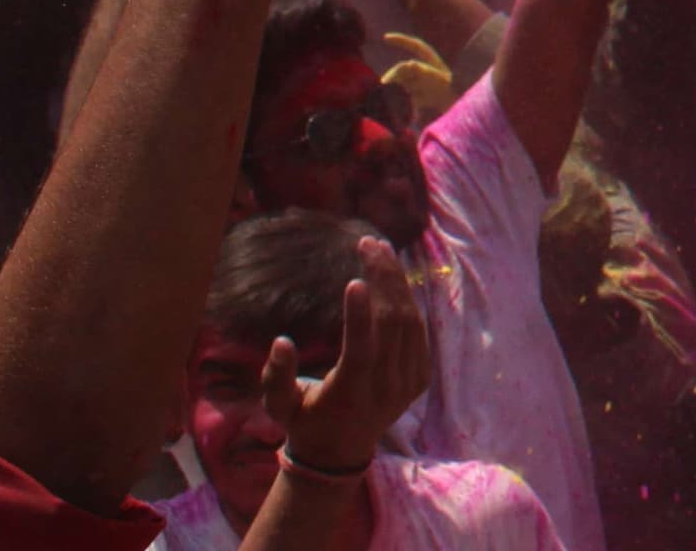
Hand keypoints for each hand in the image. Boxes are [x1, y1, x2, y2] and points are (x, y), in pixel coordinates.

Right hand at [270, 237, 432, 479]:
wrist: (340, 453)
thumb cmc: (303, 422)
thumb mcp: (279, 407)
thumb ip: (276, 376)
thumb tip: (282, 342)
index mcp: (351, 395)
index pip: (362, 350)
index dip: (360, 315)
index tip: (355, 279)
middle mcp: (386, 388)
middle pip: (392, 325)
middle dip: (383, 278)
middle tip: (367, 242)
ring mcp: (408, 383)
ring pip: (410, 321)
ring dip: (396, 281)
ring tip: (380, 249)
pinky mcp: (419, 377)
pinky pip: (418, 330)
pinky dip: (407, 299)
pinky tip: (392, 276)